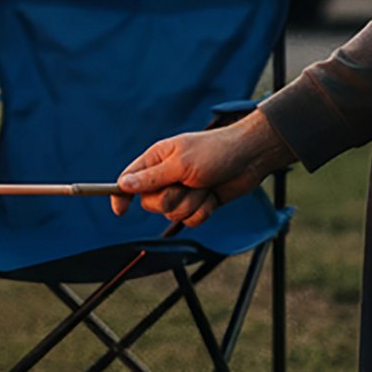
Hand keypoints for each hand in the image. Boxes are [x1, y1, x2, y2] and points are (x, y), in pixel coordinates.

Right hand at [110, 111, 293, 226]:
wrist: (251, 157)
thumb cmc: (215, 151)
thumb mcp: (180, 164)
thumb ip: (151, 177)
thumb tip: (123, 185)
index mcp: (156, 160)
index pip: (128, 180)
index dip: (121, 195)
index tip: (121, 210)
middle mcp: (166, 177)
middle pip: (151, 203)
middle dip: (169, 199)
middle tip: (185, 184)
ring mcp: (183, 191)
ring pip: (172, 213)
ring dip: (191, 203)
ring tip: (204, 186)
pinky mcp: (199, 204)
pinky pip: (190, 220)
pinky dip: (203, 211)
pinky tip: (212, 196)